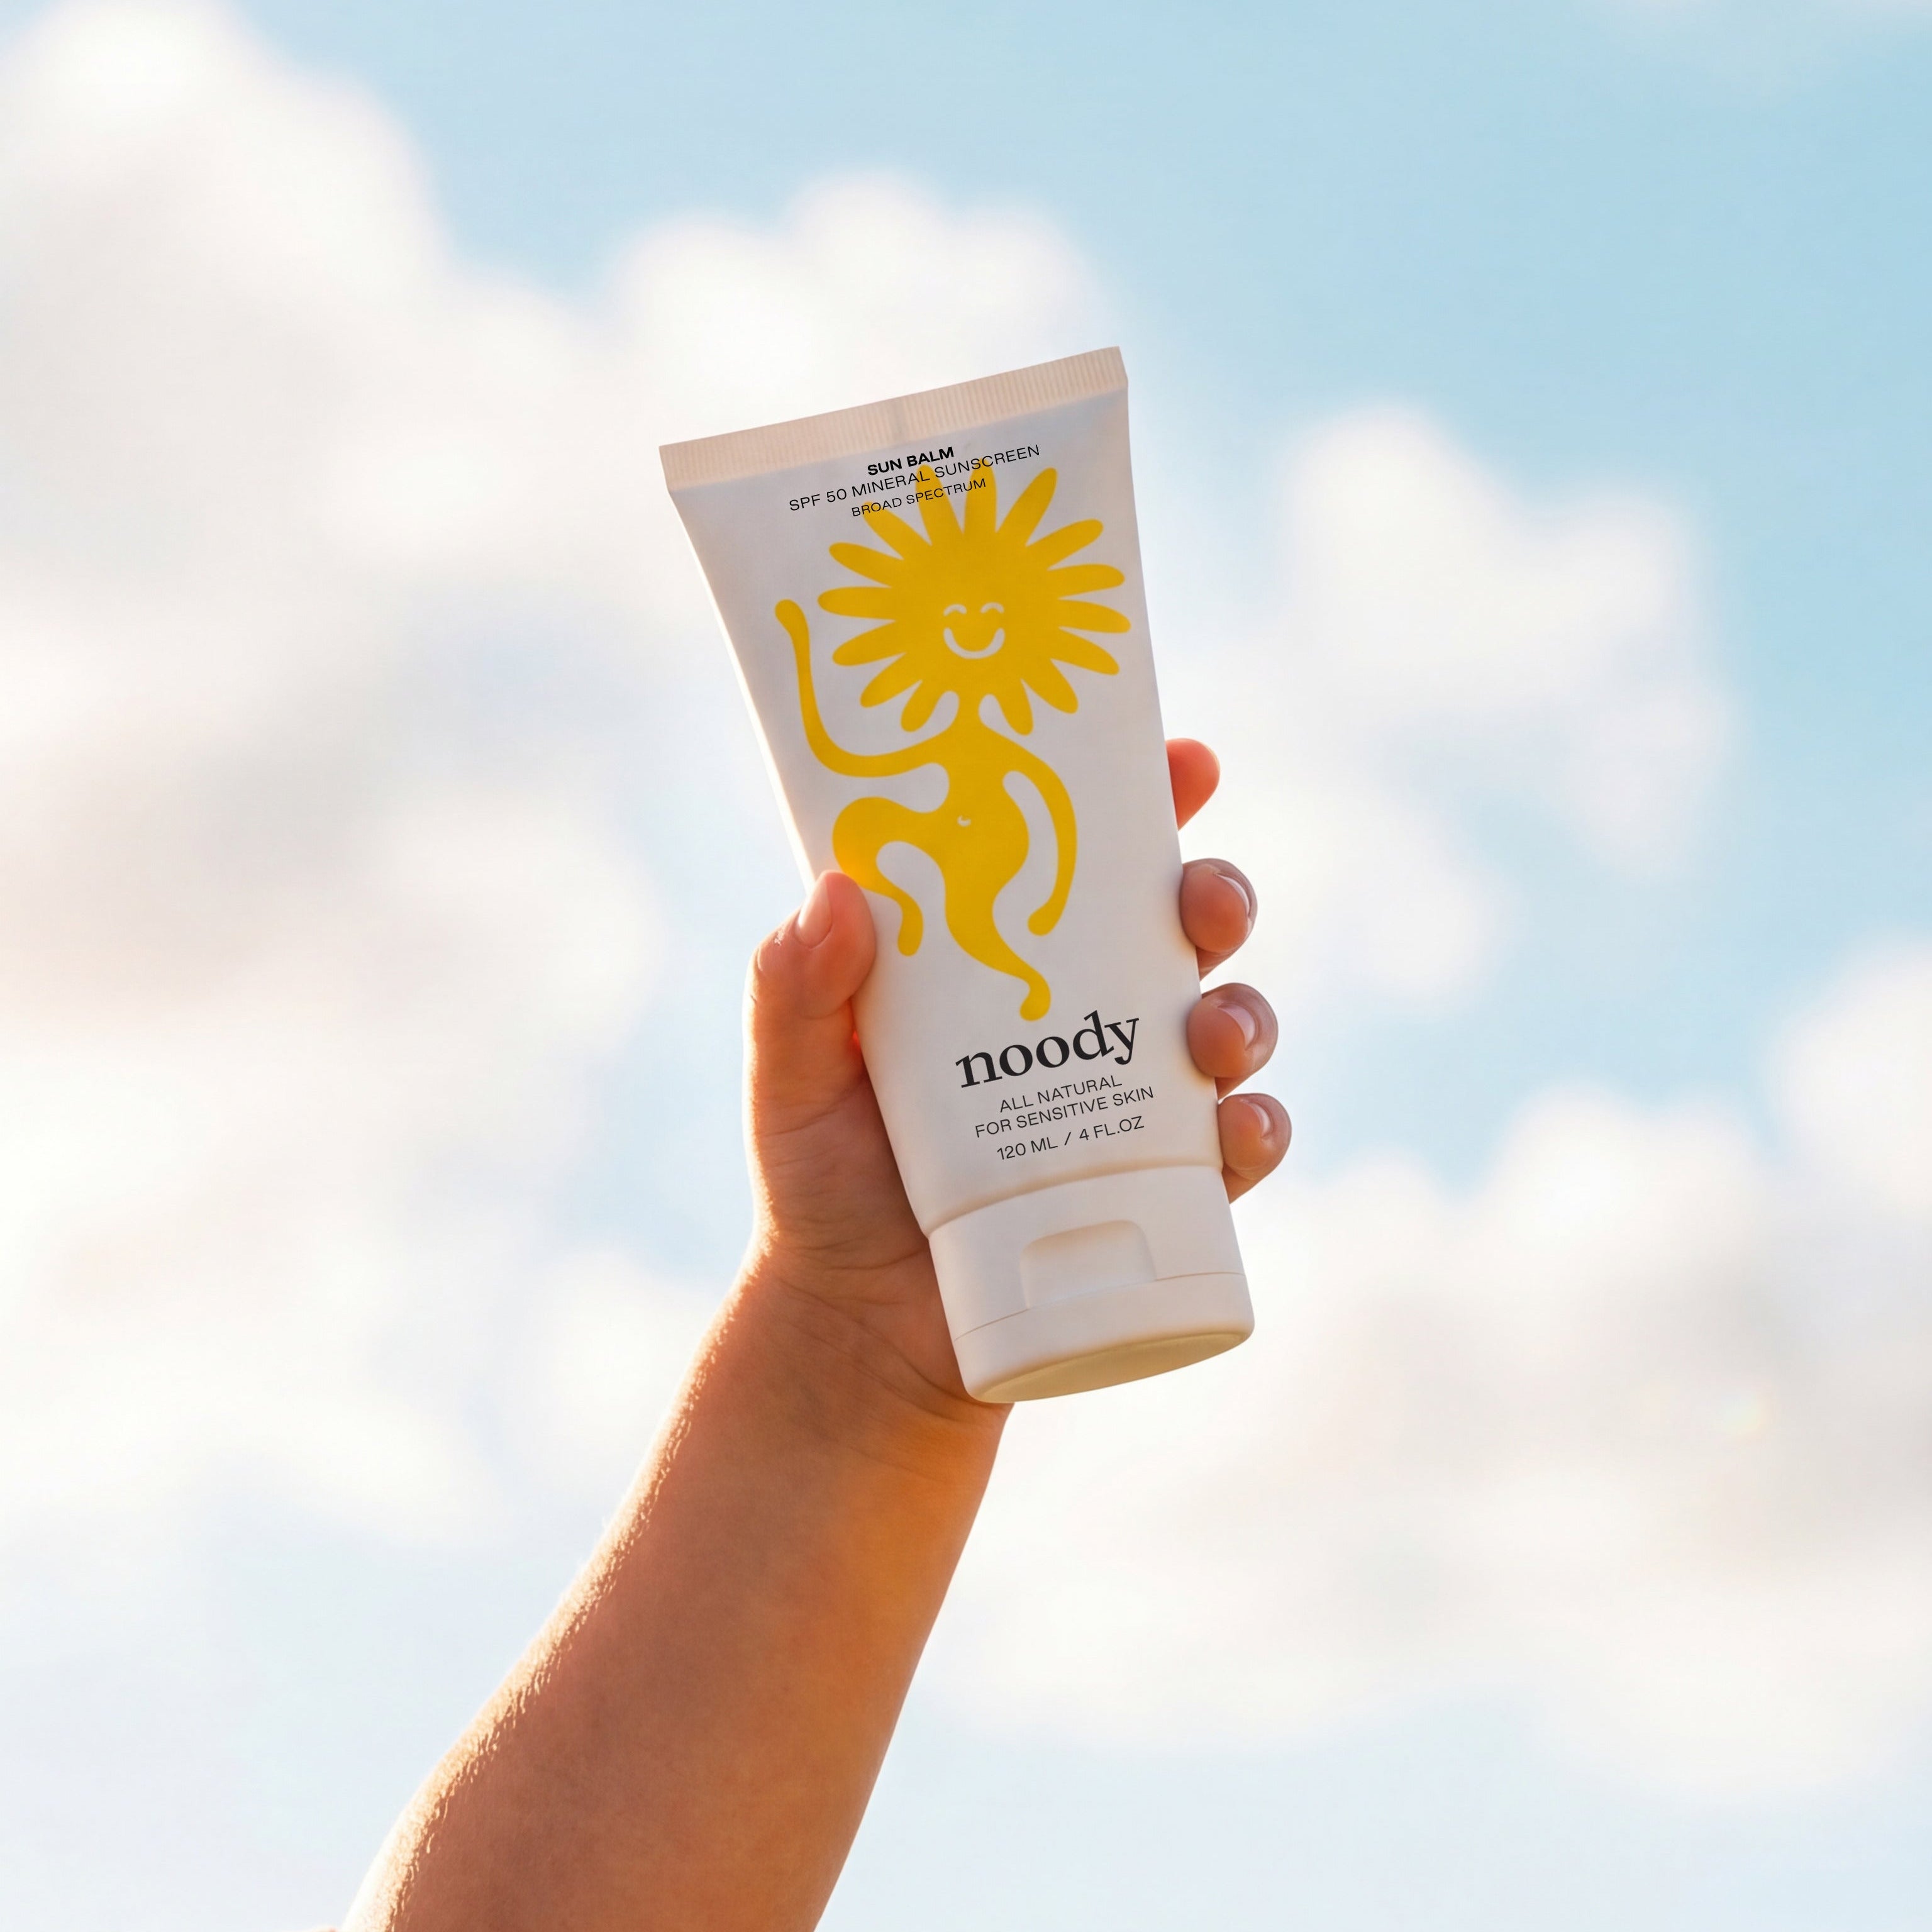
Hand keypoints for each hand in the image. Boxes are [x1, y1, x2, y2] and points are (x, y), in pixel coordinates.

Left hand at [741, 737, 1288, 1413]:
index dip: (1148, 799)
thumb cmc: (825, 1178)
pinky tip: (1237, 1128)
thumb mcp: (791, 1075)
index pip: (1088, 855)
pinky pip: (1240, 1151)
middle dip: (1216, 894)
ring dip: (1244, 1012)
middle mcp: (1088, 1014)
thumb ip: (793, 990)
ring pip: (1229, 1026)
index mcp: (1009, 956)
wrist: (860, 1325)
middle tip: (1201, 901)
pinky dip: (1257, 1131)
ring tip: (1210, 1032)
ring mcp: (1132, 1102)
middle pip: (1182, 927)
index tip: (1185, 762)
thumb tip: (836, 891)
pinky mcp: (1161, 1193)